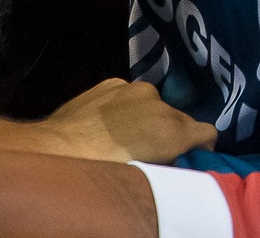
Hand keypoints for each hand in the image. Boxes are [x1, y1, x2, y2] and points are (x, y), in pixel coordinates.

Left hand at [34, 79, 216, 162]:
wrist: (53, 151)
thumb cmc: (100, 170)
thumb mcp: (143, 175)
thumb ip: (168, 163)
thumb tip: (174, 161)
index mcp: (173, 130)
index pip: (206, 133)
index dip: (200, 147)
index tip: (188, 159)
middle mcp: (160, 102)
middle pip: (177, 118)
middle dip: (168, 133)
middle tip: (148, 154)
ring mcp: (134, 89)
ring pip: (151, 105)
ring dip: (144, 119)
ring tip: (121, 139)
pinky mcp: (111, 84)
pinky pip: (127, 96)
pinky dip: (123, 108)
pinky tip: (104, 124)